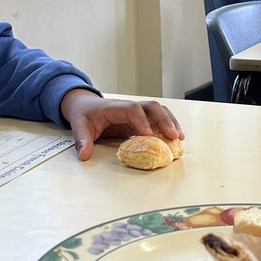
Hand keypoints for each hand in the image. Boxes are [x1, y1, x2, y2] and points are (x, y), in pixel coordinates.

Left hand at [59, 89, 183, 160]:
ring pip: (159, 112)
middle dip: (164, 120)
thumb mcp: (80, 127)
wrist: (86, 105)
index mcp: (114, 107)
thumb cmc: (84, 114)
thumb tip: (85, 155)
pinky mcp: (141, 119)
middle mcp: (129, 107)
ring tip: (180, 138)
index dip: (142, 121)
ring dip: (170, 122)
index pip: (132, 109)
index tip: (149, 135)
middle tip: (173, 135)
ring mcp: (137, 112)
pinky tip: (176, 139)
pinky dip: (168, 127)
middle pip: (151, 107)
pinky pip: (158, 120)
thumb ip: (83, 140)